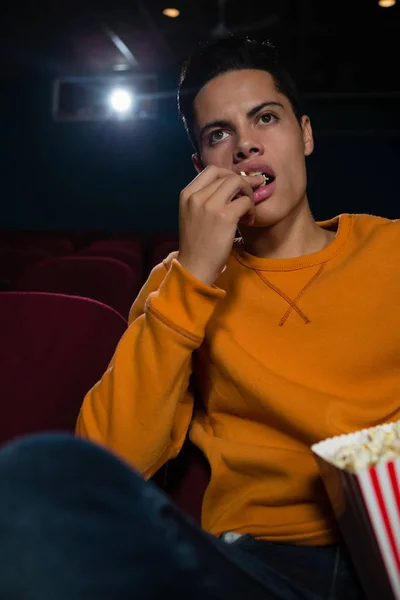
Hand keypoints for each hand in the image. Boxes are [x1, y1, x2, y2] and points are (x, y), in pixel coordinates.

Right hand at [177, 165, 263, 285]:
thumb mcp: (192, 215)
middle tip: (250, 196)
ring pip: (237, 183)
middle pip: (227, 175)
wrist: (194, 267)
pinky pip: (245, 201)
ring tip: (247, 211)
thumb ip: (204, 199)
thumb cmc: (196, 244)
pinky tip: (248, 221)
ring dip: (248, 195)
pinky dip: (251, 209)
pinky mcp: (225, 216)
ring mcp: (210, 205)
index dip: (228, 175)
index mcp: (187, 194)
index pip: (212, 170)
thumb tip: (230, 184)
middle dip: (242, 184)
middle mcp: (196, 196)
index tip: (237, 186)